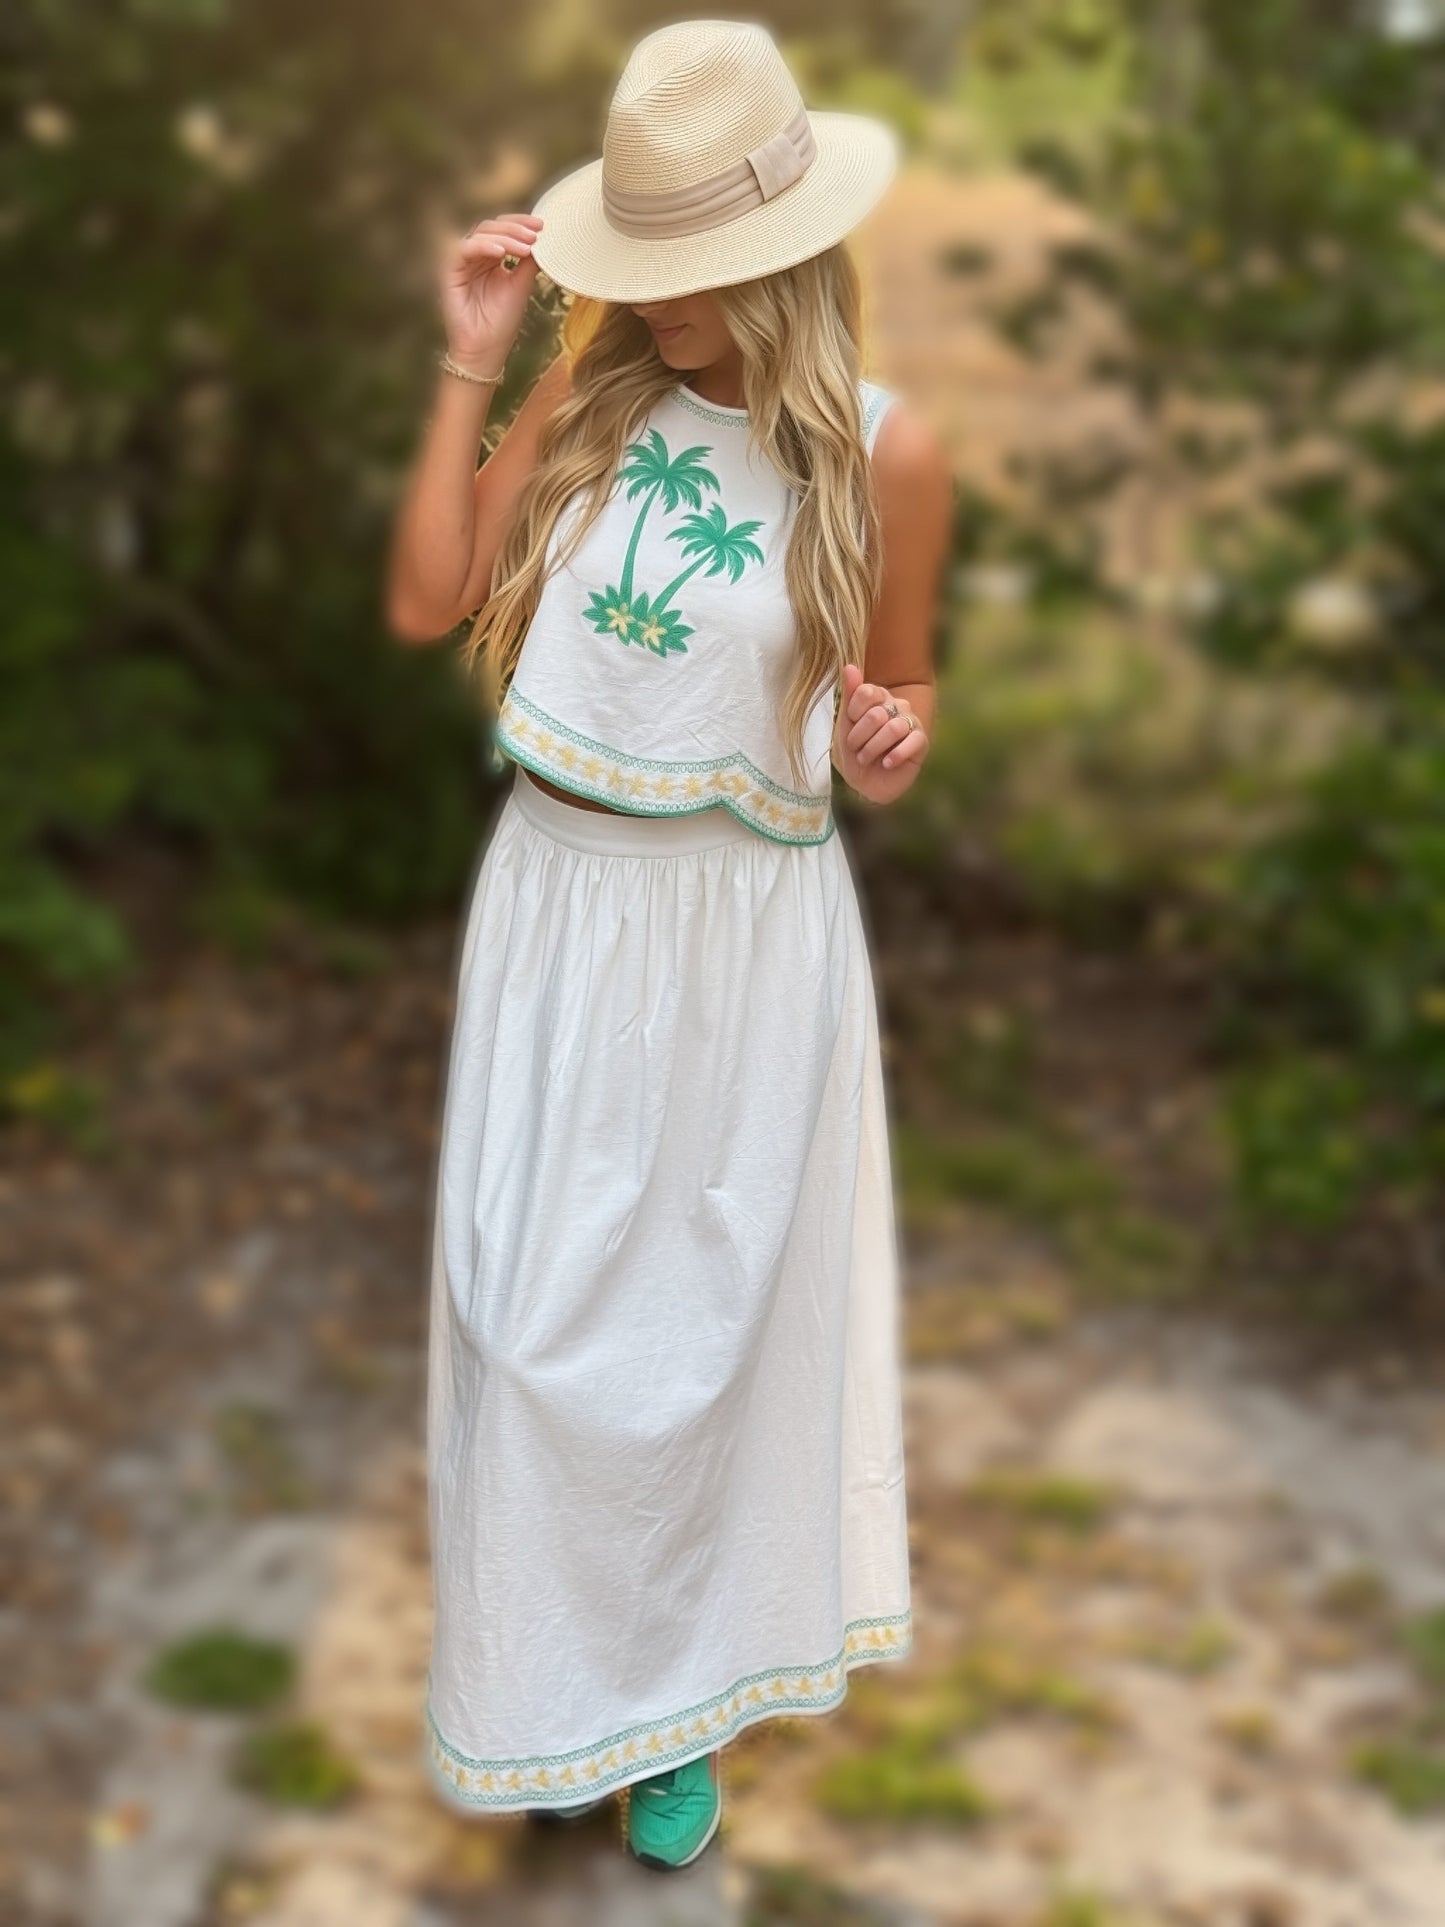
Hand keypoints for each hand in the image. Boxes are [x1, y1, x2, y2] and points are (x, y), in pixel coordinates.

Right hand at [439, 212, 543, 374]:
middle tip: (535, 234)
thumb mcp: (522, 286)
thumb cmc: (502, 322)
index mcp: (493, 258)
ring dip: (505, 237)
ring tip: (525, 247)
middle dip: (516, 228)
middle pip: (493, 227)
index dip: (522, 224)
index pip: (505, 231)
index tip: (542, 226)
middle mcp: (477, 256)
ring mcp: (463, 261)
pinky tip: (501, 252)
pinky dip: (483, 247)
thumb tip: (544, 239)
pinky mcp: (449, 270)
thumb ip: (530, 262)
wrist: (486, 349)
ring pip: (480, 234)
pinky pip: (464, 249)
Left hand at [833, 664, 929, 803]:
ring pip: (893, 728)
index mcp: (879, 698)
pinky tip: (887, 764)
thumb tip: (849, 666)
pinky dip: (895, 755)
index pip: (867, 692)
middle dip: (860, 737)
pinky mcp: (921, 742)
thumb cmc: (857, 753)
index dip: (854, 713)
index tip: (849, 728)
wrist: (868, 784)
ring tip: (867, 759)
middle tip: (857, 750)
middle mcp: (897, 706)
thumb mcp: (846, 726)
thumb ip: (849, 696)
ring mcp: (911, 723)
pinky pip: (912, 741)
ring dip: (874, 748)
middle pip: (877, 713)